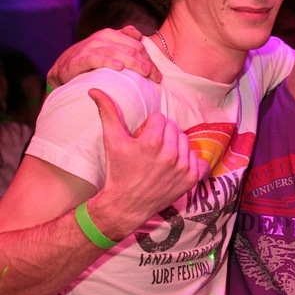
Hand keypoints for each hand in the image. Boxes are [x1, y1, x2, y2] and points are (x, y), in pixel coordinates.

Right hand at [47, 26, 161, 87]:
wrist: (62, 69)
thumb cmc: (88, 61)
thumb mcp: (106, 49)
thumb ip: (122, 41)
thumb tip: (138, 35)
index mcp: (111, 35)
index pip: (137, 45)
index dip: (150, 59)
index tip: (158, 75)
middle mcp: (102, 38)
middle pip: (130, 48)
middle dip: (145, 63)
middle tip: (156, 78)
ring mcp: (91, 47)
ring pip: (117, 52)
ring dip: (133, 62)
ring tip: (145, 72)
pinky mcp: (80, 59)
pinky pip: (97, 59)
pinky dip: (108, 62)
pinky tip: (119, 68)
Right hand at [86, 88, 205, 238]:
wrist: (126, 204)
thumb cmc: (118, 171)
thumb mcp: (112, 140)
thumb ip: (108, 112)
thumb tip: (96, 90)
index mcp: (152, 141)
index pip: (159, 118)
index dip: (148, 128)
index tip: (141, 141)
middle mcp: (170, 153)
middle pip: (173, 128)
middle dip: (162, 135)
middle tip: (150, 150)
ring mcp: (183, 167)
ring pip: (185, 141)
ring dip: (175, 146)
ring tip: (161, 158)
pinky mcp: (191, 179)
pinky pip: (199, 159)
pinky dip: (189, 162)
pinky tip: (175, 167)